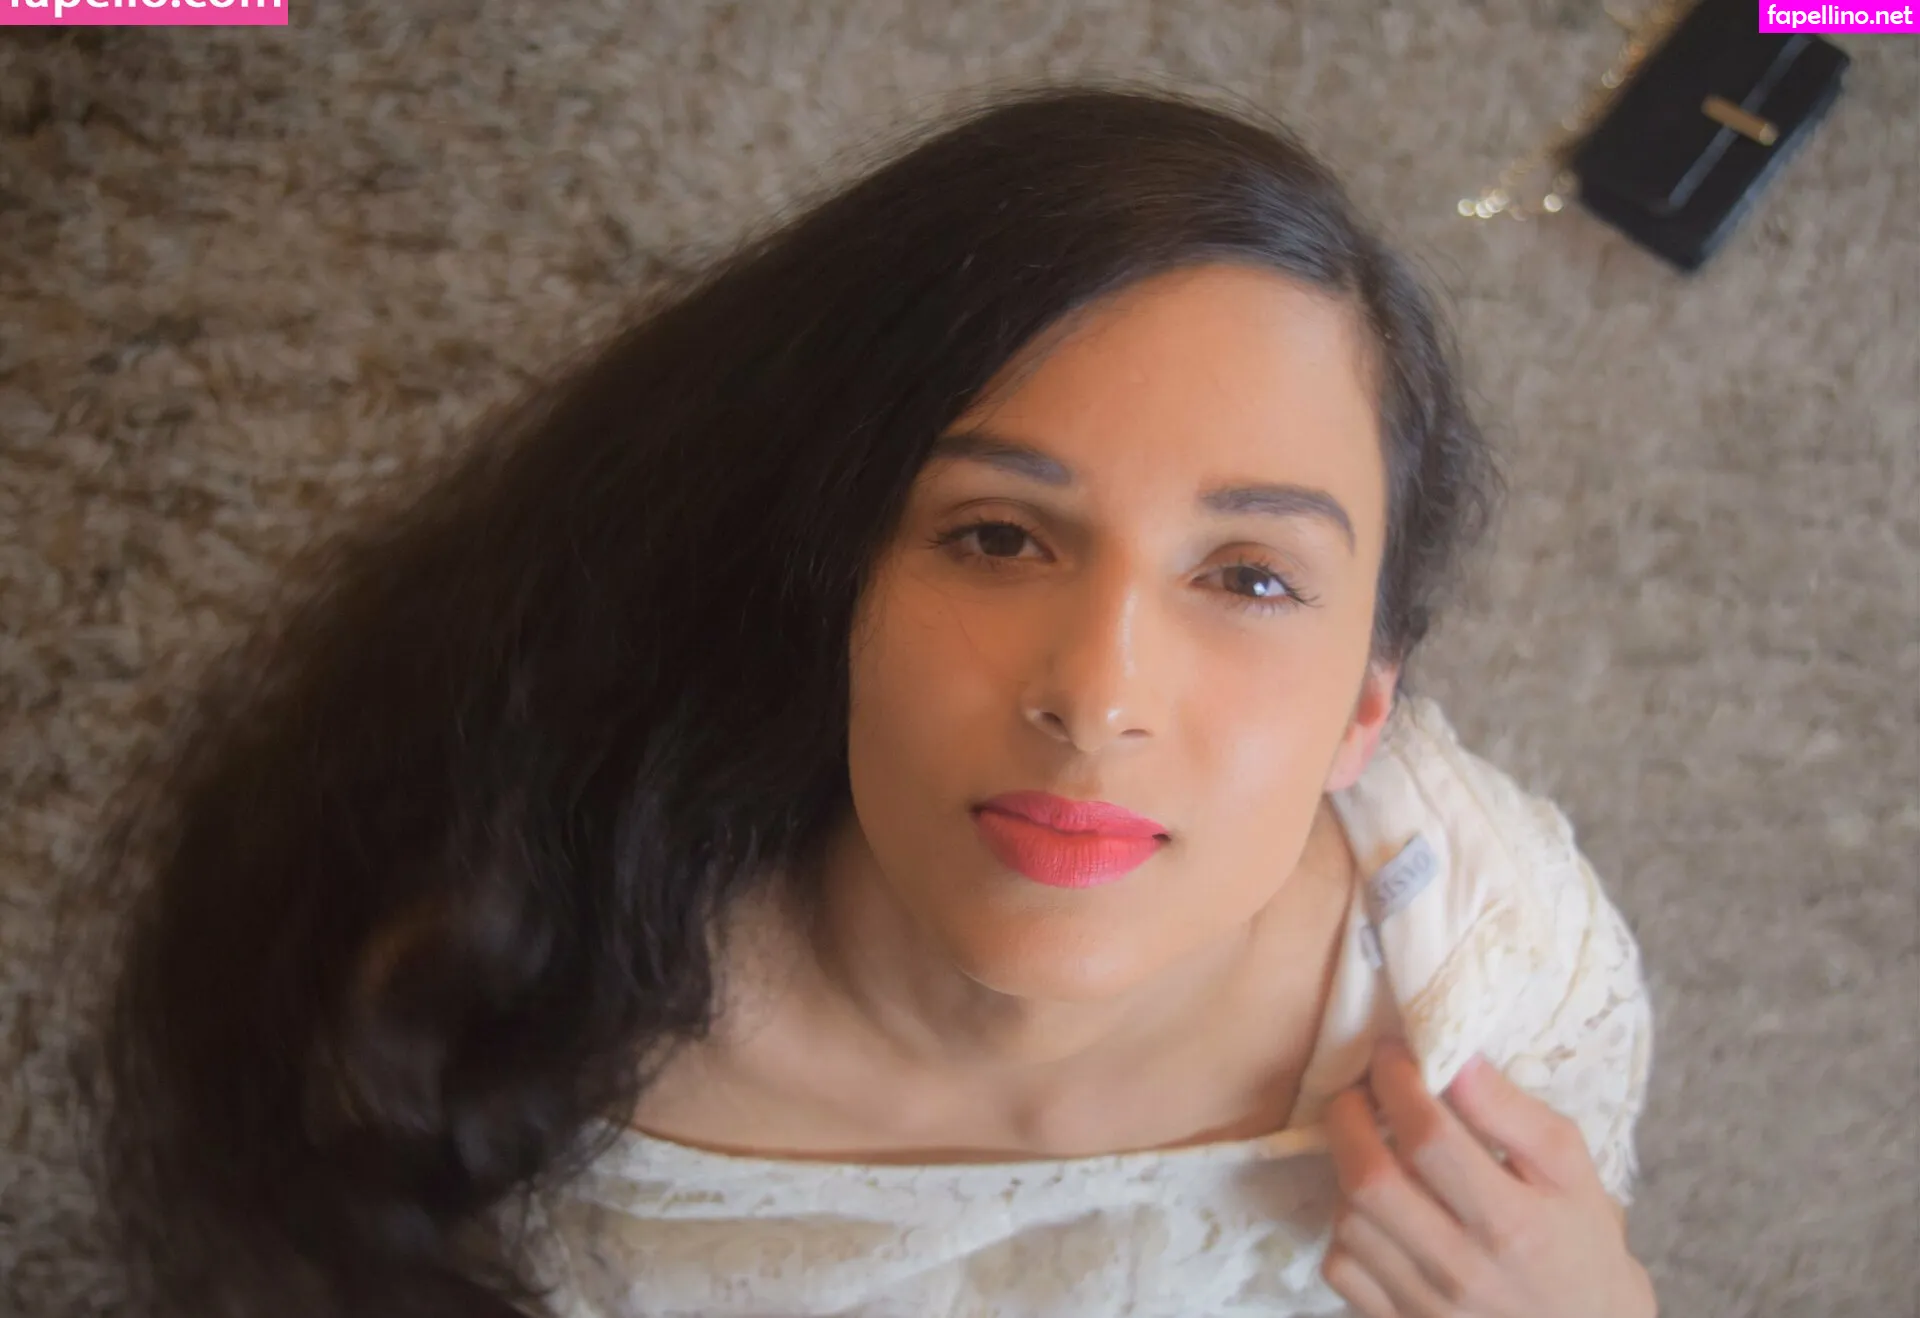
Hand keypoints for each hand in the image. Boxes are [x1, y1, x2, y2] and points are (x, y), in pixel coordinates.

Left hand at [1320, 1035, 1655, 1317]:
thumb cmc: (1579, 1244)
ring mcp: (1425, 1305)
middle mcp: (1462, 1269)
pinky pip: (1341, 1267)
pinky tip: (1377, 1210)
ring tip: (1373, 1146)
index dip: (1396, 1083)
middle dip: (1348, 1117)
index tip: (1391, 1053)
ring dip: (1348, 1169)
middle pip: (1369, 1180)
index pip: (1428, 1138)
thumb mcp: (1571, 1171)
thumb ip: (1513, 1112)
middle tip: (1360, 1090)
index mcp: (1513, 1223)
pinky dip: (1347, 1228)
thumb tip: (1457, 1057)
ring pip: (1347, 1221)